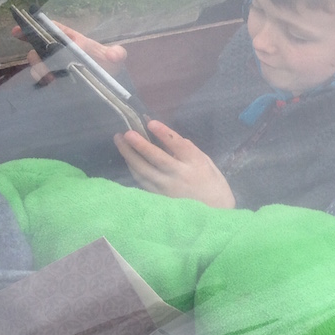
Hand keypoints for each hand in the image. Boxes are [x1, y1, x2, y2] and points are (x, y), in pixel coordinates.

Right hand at [16, 19, 127, 83]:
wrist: (110, 86)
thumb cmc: (110, 66)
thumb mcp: (116, 58)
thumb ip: (117, 53)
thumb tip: (114, 55)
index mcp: (73, 40)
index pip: (53, 30)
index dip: (35, 28)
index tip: (18, 31)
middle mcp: (61, 51)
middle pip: (40, 47)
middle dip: (35, 53)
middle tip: (38, 61)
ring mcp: (57, 66)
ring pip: (39, 64)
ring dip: (40, 69)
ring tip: (50, 78)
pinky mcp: (56, 81)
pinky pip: (42, 79)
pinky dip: (43, 81)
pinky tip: (49, 85)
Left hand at [115, 119, 236, 207]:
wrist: (214, 212)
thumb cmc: (214, 185)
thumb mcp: (208, 163)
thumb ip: (190, 151)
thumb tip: (170, 139)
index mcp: (196, 163)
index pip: (178, 145)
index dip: (164, 134)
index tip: (150, 123)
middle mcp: (180, 175)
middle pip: (156, 158)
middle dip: (140, 144)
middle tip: (126, 133)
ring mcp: (167, 187)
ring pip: (144, 170)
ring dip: (129, 155)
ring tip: (119, 141)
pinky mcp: (159, 197)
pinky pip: (142, 181)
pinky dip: (133, 168)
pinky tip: (127, 158)